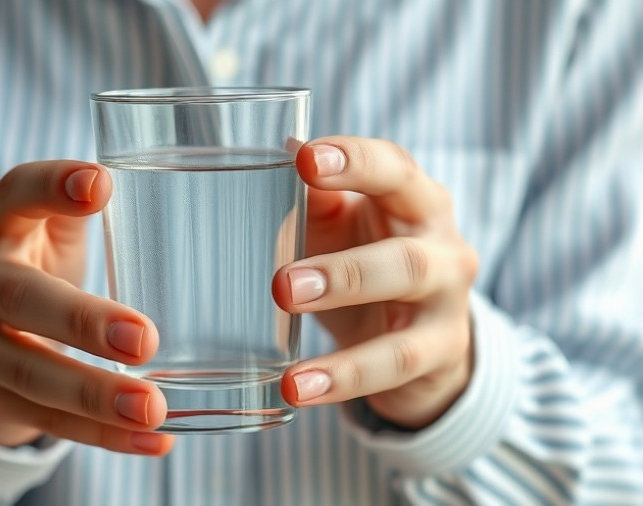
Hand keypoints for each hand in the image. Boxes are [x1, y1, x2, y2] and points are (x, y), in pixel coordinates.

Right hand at [0, 161, 172, 453]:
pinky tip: (155, 439)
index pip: (16, 193)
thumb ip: (89, 212)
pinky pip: (48, 421)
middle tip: (144, 339)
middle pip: (20, 298)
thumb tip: (184, 198)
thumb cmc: (36, 264)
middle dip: (83, 321)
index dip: (52, 187)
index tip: (101, 186)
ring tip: (153, 406)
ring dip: (95, 395)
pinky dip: (104, 435)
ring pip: (32, 373)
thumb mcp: (50, 228)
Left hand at [273, 138, 478, 428]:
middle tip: (282, 285)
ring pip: (406, 319)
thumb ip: (318, 201)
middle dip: (344, 271)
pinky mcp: (441, 354)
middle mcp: (444, 248)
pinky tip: (299, 388)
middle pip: (406, 255)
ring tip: (290, 339)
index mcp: (417, 202)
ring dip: (346, 328)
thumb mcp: (345, 230)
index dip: (354, 161)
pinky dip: (343, 378)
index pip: (393, 170)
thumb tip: (278, 153)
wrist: (423, 338)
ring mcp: (448, 304)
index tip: (305, 158)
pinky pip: (393, 367)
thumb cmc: (371, 263)